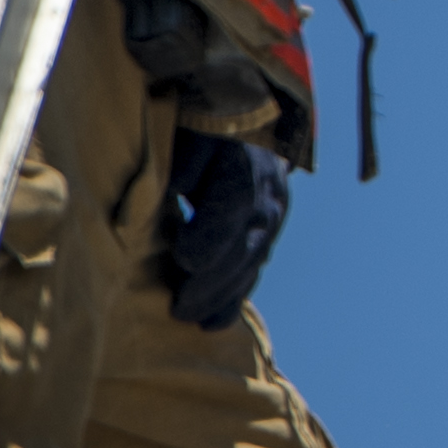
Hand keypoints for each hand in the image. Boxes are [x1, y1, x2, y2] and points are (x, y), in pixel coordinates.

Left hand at [166, 132, 289, 328]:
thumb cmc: (204, 130)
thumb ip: (184, 160)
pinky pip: (254, 271)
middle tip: (179, 308)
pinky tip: (211, 322)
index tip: (184, 260)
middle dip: (212, 281)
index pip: (234, 205)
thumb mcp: (192, 133)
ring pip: (252, 264)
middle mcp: (267, 198)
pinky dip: (233, 298)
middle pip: (245, 245)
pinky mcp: (268, 236)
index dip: (212, 235)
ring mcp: (272, 220)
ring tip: (190, 319)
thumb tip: (175, 191)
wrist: (247, 125)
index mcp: (245, 167)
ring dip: (222, 296)